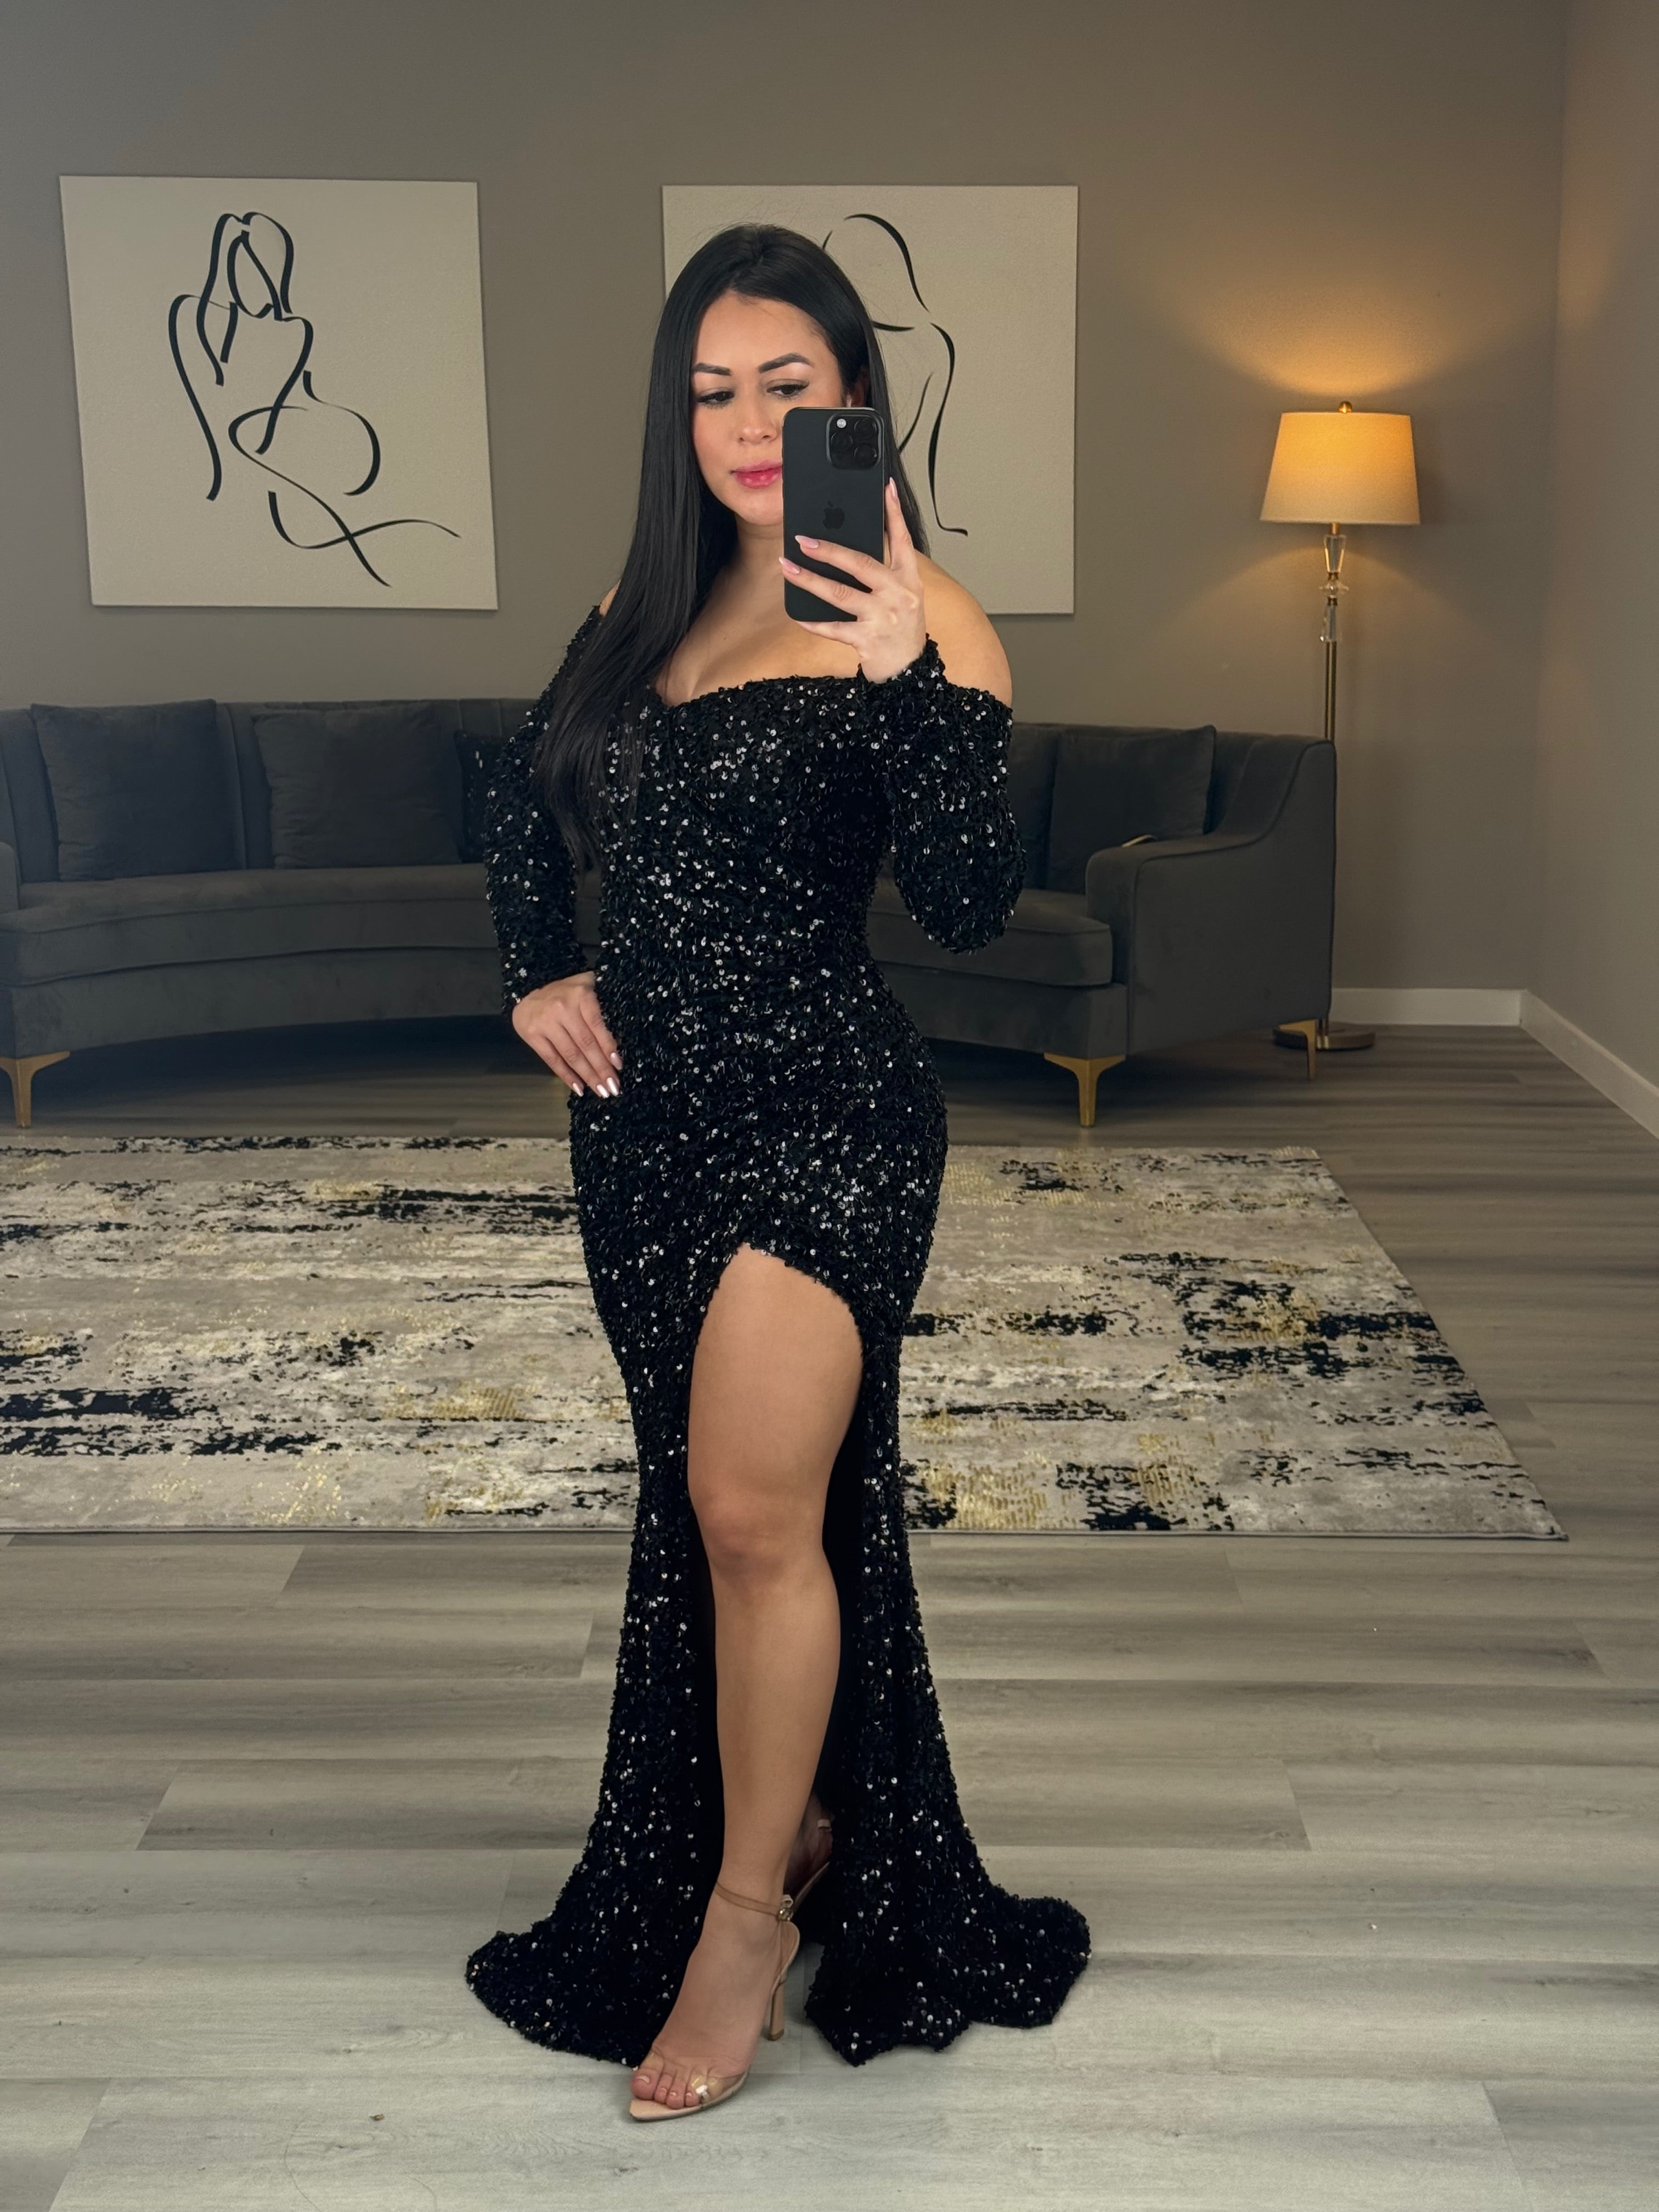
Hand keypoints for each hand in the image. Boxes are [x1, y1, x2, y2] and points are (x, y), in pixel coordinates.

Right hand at [511, 971, 622, 1097]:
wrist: (526, 988)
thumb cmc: (565, 991)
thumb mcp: (586, 985)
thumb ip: (601, 1006)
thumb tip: (620, 1039)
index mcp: (580, 995)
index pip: (597, 1026)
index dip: (609, 1048)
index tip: (619, 1066)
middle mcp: (562, 1009)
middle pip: (586, 1044)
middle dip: (601, 1068)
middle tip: (614, 1087)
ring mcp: (546, 1023)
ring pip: (571, 1055)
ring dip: (588, 1076)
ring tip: (601, 1091)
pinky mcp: (532, 1035)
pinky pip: (552, 1060)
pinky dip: (566, 1075)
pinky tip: (579, 1088)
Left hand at [781, 476, 927, 684]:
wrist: (910, 674)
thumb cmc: (902, 631)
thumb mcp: (903, 597)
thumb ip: (885, 573)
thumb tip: (849, 549)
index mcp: (909, 579)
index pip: (902, 540)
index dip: (893, 513)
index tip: (884, 488)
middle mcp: (899, 595)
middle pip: (861, 564)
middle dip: (829, 550)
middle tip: (802, 539)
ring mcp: (883, 617)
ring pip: (840, 594)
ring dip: (810, 580)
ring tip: (788, 568)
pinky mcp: (868, 640)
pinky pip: (834, 628)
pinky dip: (814, 622)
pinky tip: (797, 615)